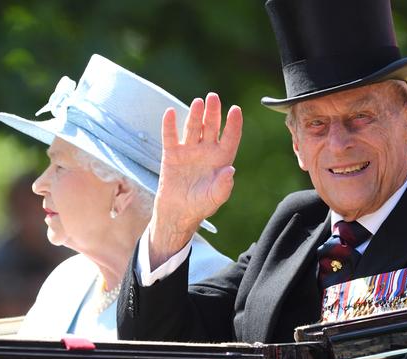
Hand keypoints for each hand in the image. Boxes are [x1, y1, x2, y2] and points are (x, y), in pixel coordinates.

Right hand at [149, 93, 241, 267]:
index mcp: (221, 160)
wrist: (178, 213)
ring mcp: (189, 151)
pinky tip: (171, 113)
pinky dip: (170, 125)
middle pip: (211, 128)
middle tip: (214, 97)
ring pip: (193, 128)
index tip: (236, 110)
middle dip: (213, 113)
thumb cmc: (201, 206)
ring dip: (195, 115)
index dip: (233, 125)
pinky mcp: (172, 154)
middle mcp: (206, 151)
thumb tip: (231, 170)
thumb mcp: (215, 198)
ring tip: (198, 102)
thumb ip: (224, 185)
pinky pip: (170, 136)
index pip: (230, 138)